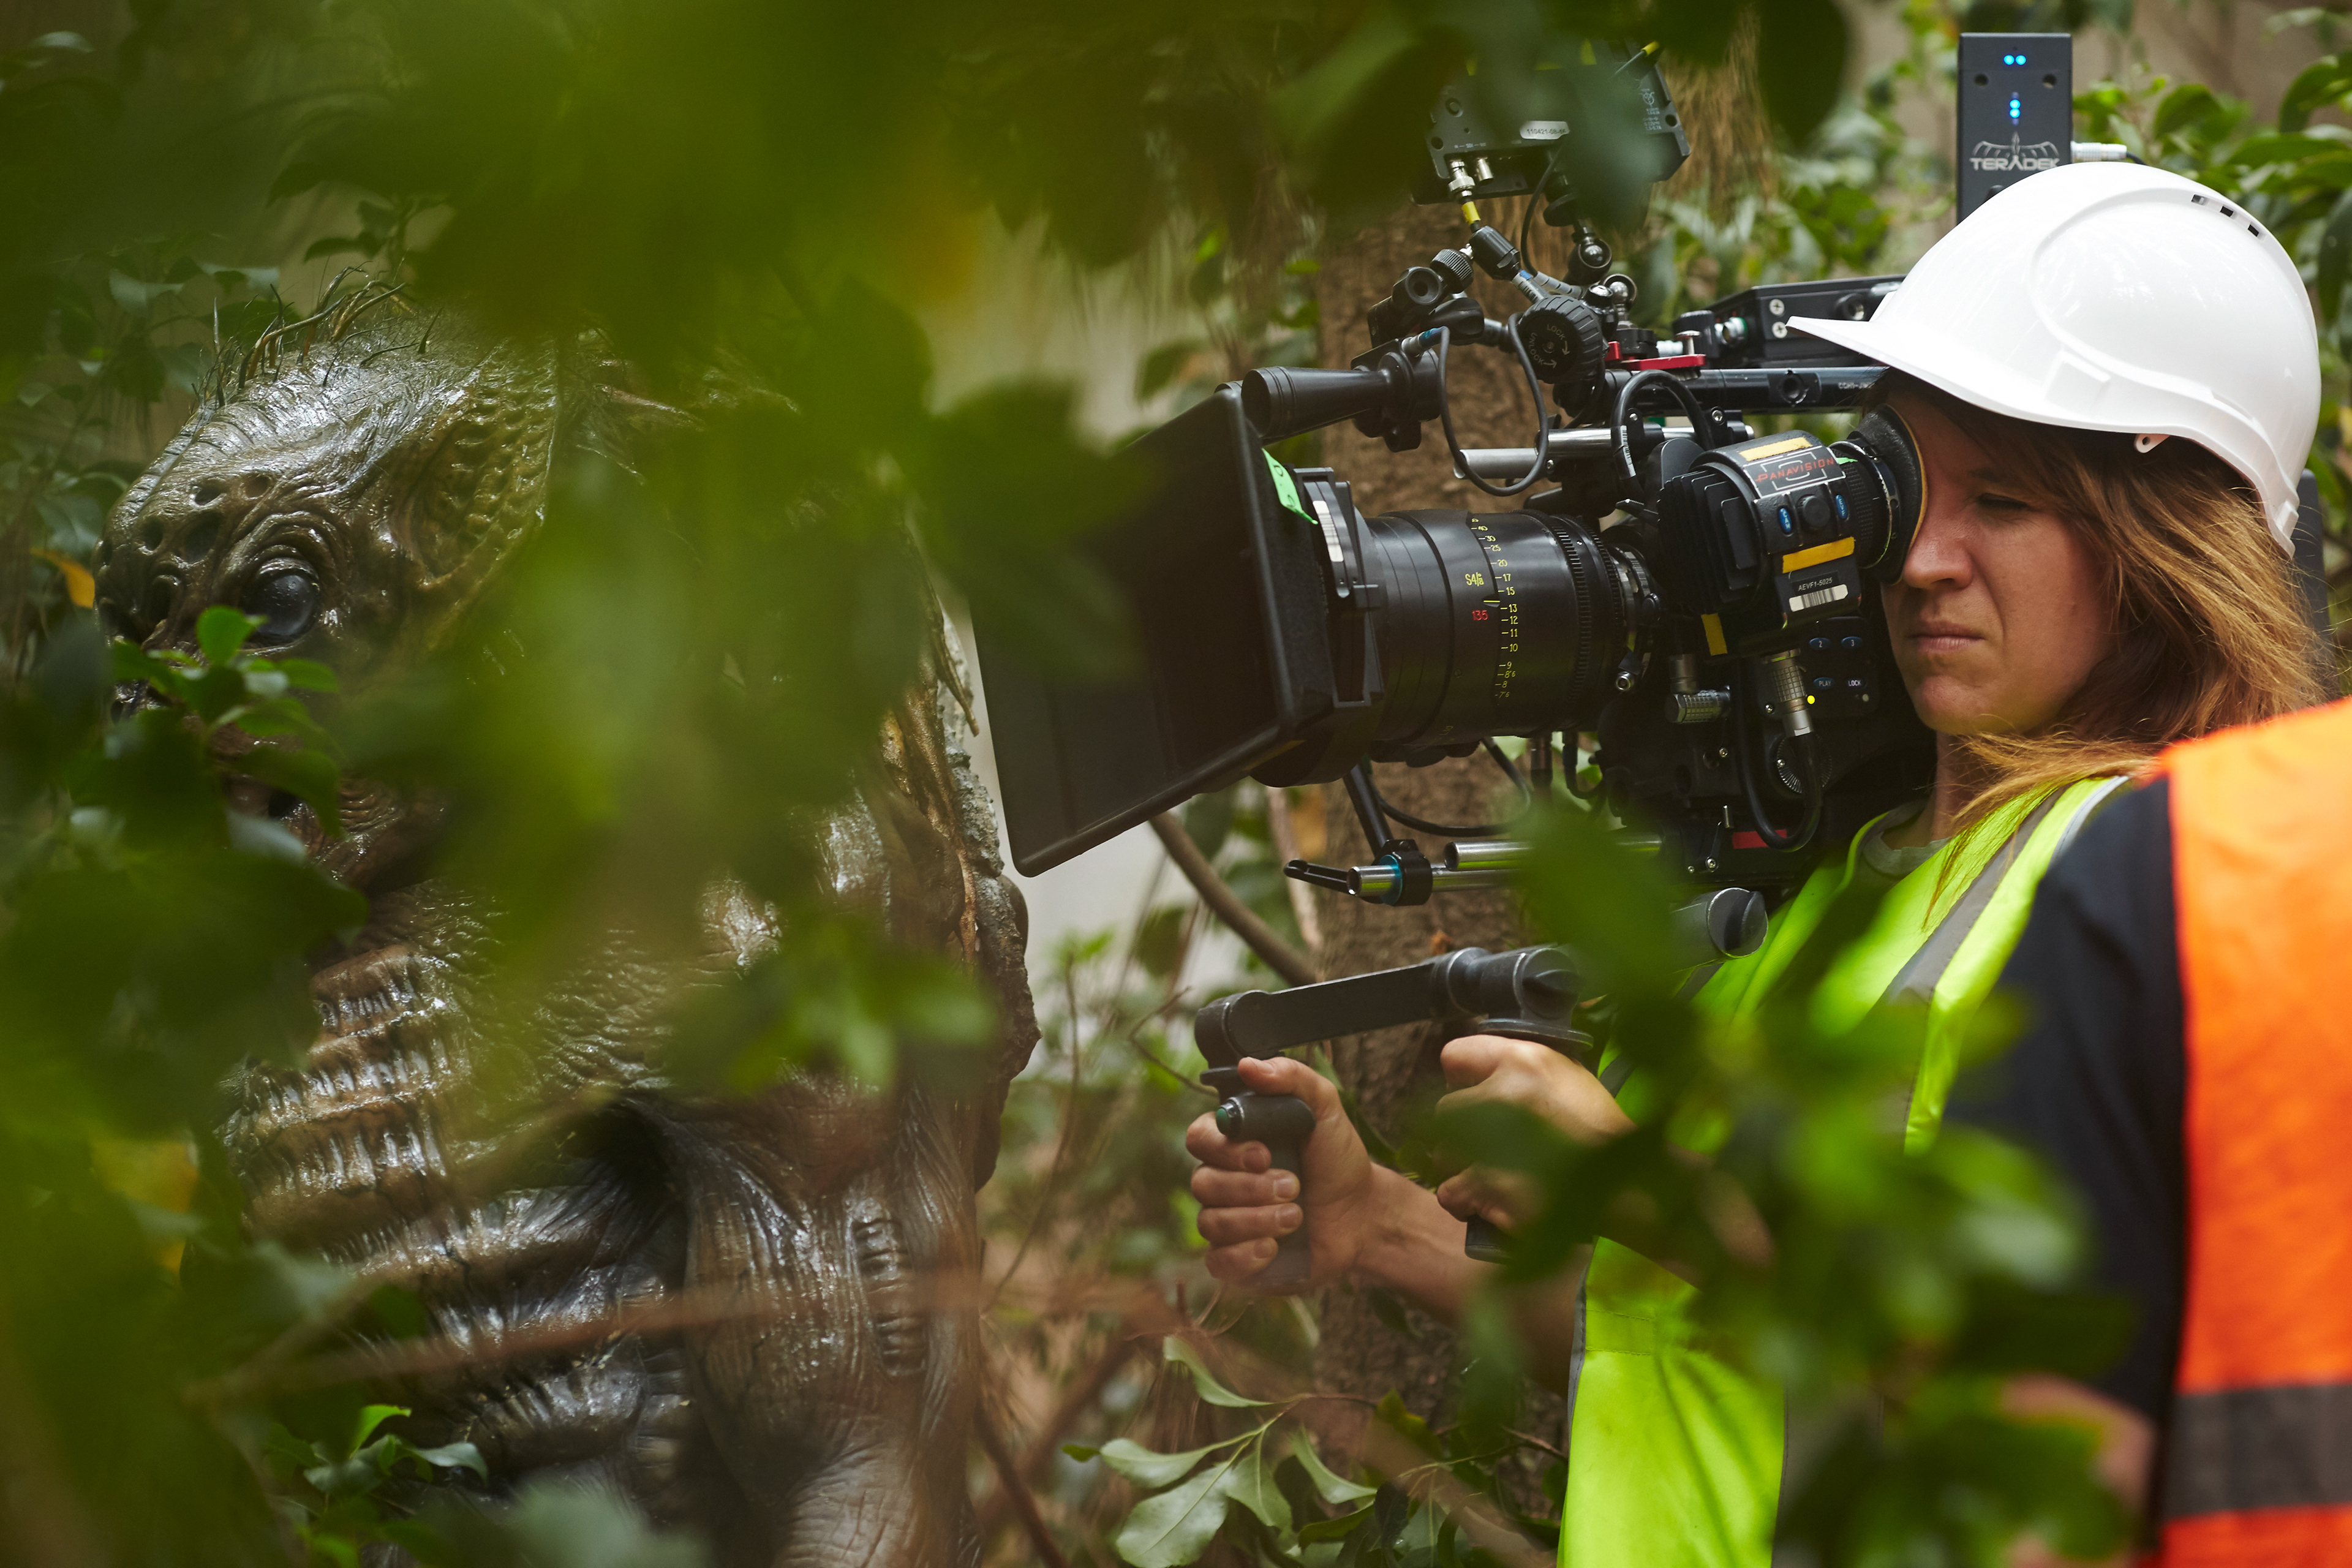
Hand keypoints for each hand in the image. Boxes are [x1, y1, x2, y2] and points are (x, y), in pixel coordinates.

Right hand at [1186, 1055, 1384, 1289]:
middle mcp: (1223, 1179)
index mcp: (1233, 1142)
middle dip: (1250, 1188)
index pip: (1198, 1138)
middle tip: (1294, 1186)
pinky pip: (1217, 1262)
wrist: (1363, 1212)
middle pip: (1202, 1183)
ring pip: (1211, 1222)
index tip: (1266, 1153)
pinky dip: (1243, 1256)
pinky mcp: (1237, 1259)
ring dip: (1256, 1219)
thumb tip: (1248, 1066)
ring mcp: (1227, 1221)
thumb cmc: (1337, 1158)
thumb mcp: (1325, 1108)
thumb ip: (1292, 1078)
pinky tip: (1273, 1247)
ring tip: (1296, 1215)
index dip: (1226, 1149)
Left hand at [1431, 1034, 1631, 1231]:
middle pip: (1445, 1110)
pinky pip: (1450, 1192)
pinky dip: (1465, 1201)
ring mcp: (1489, 1143)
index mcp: (1523, 1060)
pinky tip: (1488, 1202)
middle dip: (1461, 1129)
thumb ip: (1521, 1070)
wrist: (1629, 1188)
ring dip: (1462, 1167)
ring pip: (1443, 1154)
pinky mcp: (1488, 1186)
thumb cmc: (1604, 1133)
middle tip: (1489, 1144)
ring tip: (1493, 1175)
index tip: (1474, 1095)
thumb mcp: (1569, 1077)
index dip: (1463, 1079)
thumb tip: (1483, 1075)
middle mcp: (1500, 1095)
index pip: (1453, 1055)